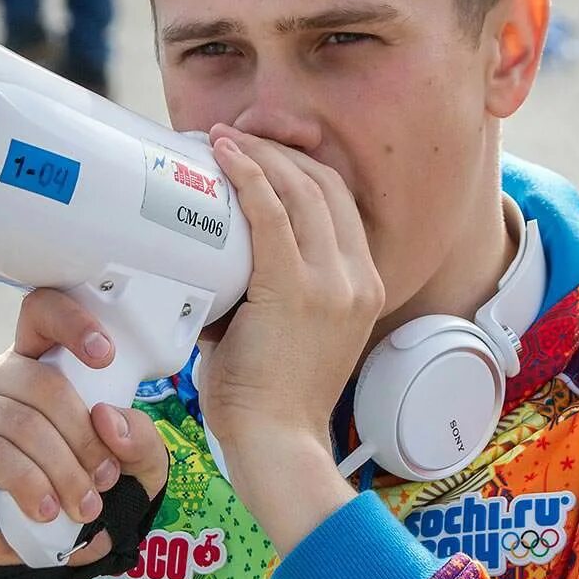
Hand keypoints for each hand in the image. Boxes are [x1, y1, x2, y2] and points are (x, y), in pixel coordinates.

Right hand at [0, 290, 170, 578]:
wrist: (24, 546)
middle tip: (106, 480)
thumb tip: (111, 421)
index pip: (44, 313)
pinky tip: (45, 510)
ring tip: (84, 507)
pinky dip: (29, 485)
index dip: (73, 322)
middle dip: (85, 438)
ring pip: (24, 423)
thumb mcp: (132, 469)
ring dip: (63, 470)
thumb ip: (139, 442)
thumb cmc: (78, 490)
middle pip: (46, 383)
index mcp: (40, 361)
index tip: (105, 356)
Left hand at [198, 125, 381, 548]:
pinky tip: (225, 156)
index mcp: (363, 284)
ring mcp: (332, 282)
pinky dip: (248, 177)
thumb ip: (269, 292)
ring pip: (299, 189)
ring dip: (260, 154)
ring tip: (223, 139)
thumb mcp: (288, 333)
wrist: (278, 443)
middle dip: (280, 148)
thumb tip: (215, 262)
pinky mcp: (296, 289)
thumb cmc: (271, 398)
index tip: (266, 150)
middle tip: (239, 134)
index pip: (340, 202)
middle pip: (324, 184)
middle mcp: (356, 276)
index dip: (303, 165)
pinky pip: (271, 214)